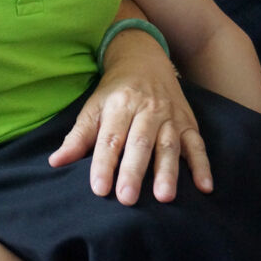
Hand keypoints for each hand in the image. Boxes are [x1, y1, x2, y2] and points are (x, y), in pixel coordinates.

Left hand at [48, 31, 211, 205]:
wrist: (143, 61)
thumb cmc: (114, 92)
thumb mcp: (93, 108)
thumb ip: (78, 137)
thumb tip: (55, 162)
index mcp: (119, 106)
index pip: (109, 139)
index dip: (103, 164)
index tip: (99, 189)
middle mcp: (146, 110)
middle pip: (139, 143)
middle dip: (133, 172)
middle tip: (127, 199)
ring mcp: (170, 117)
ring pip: (169, 145)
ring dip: (168, 172)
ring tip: (164, 197)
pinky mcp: (189, 123)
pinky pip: (198, 145)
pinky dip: (203, 165)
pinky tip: (205, 187)